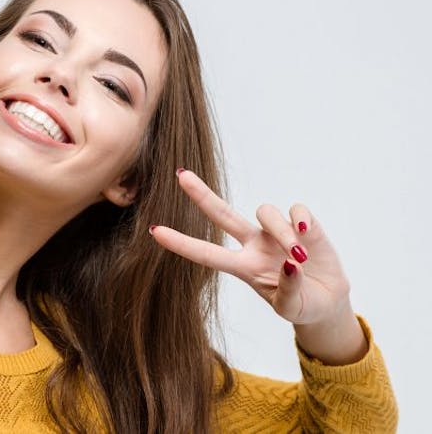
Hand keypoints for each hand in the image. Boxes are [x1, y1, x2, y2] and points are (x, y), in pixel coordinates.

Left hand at [148, 169, 351, 326]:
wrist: (329, 300)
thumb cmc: (302, 305)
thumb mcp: (292, 308)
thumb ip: (289, 289)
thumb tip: (291, 263)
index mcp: (243, 267)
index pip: (206, 254)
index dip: (181, 243)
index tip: (154, 231)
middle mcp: (253, 244)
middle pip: (221, 214)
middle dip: (201, 195)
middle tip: (179, 175)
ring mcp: (275, 232)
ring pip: (265, 212)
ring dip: (282, 232)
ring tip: (300, 257)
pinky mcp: (302, 224)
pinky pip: (295, 209)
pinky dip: (300, 218)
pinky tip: (307, 233)